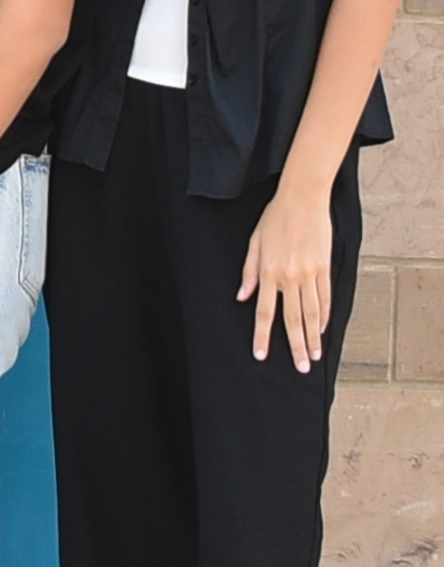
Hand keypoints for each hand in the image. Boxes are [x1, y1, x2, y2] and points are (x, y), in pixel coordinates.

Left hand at [241, 179, 336, 370]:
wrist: (302, 199)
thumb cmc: (274, 219)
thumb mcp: (253, 243)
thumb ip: (249, 272)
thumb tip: (242, 298)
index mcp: (268, 272)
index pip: (264, 312)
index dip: (262, 336)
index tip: (261, 355)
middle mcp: (289, 276)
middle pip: (292, 319)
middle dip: (295, 346)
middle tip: (300, 367)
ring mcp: (309, 273)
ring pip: (312, 313)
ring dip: (313, 337)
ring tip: (314, 356)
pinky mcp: (324, 268)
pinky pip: (325, 297)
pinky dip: (324, 316)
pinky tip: (322, 330)